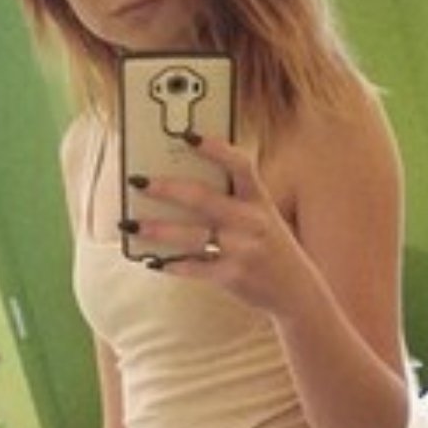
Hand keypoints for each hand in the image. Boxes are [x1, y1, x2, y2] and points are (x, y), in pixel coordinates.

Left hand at [132, 135, 318, 317]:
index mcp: (260, 200)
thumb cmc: (269, 247)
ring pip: (192, 236)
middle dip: (167, 188)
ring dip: (156, 230)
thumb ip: (233, 200)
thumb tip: (180, 185)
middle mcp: (252, 222)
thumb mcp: (262, 217)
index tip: (187, 135)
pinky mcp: (233, 277)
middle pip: (204, 198)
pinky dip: (172, 265)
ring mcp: (243, 250)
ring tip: (130, 225)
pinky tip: (152, 260)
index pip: (240, 166)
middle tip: (137, 181)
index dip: (215, 148)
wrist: (297, 292)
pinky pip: (195, 268)